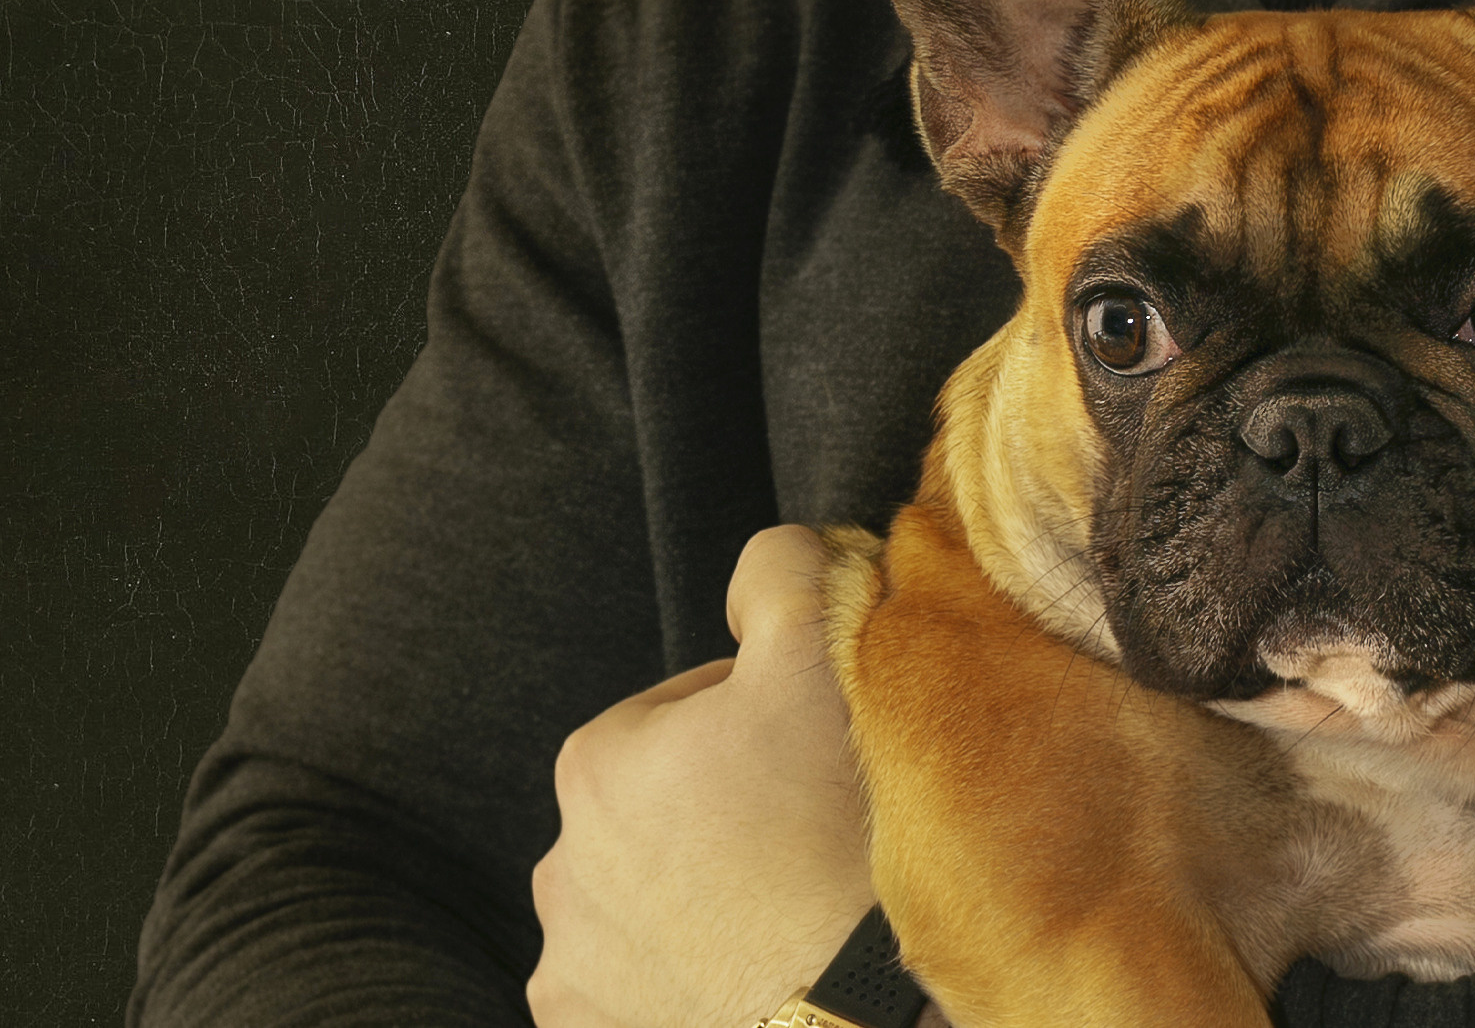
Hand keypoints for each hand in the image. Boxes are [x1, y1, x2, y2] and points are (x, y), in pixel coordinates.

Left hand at [528, 526, 874, 1027]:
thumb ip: (784, 571)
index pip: (692, 715)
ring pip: (652, 903)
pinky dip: (684, 980)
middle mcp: (559, 866)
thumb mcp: (823, 658)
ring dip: (705, 898)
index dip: (767, 726)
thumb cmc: (835, 834)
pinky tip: (749, 971)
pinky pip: (638, 989)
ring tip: (786, 911)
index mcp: (597, 762)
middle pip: (668, 812)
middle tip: (812, 839)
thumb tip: (768, 556)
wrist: (851, 1015)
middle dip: (729, 814)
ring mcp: (573, 964)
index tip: (817, 763)